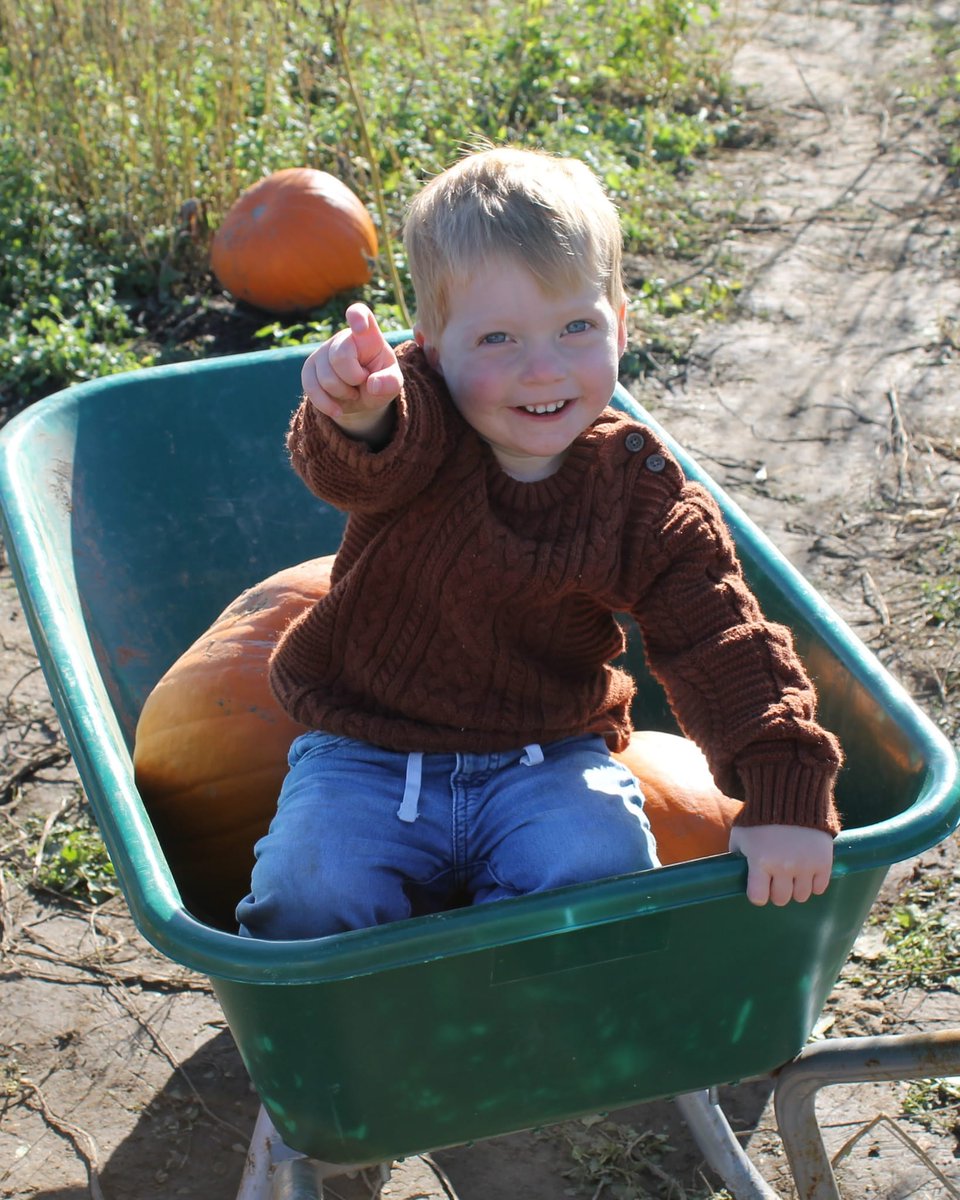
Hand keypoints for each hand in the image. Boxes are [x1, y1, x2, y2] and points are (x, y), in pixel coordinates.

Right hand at [301, 303, 403, 429]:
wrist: (361, 398)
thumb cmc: (379, 382)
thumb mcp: (392, 384)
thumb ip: (390, 383)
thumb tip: (372, 385)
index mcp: (368, 335)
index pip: (360, 314)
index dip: (357, 317)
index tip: (361, 327)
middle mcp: (343, 338)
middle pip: (340, 356)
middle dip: (353, 378)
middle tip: (362, 381)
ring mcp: (323, 352)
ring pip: (326, 377)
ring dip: (343, 393)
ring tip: (352, 391)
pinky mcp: (309, 369)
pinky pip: (311, 388)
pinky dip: (326, 404)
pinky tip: (337, 409)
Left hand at [729, 824, 832, 905]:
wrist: (790, 797)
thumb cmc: (759, 818)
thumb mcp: (740, 835)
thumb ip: (736, 856)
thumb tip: (734, 874)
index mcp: (760, 861)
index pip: (758, 898)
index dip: (758, 894)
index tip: (759, 886)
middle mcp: (783, 866)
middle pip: (781, 899)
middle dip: (777, 891)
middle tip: (776, 878)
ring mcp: (805, 865)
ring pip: (801, 896)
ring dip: (796, 888)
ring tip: (792, 873)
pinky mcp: (823, 861)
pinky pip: (820, 888)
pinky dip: (814, 883)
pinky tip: (807, 871)